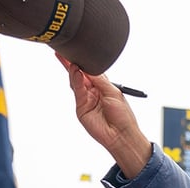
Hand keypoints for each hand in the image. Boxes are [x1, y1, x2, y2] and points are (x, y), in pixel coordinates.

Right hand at [56, 54, 150, 178]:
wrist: (121, 134)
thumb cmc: (123, 116)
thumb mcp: (114, 92)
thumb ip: (100, 80)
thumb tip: (88, 67)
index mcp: (104, 87)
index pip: (91, 71)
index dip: (84, 62)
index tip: (77, 51)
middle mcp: (94, 92)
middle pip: (80, 74)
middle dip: (72, 63)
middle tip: (66, 52)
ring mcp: (86, 100)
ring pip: (76, 82)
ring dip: (73, 71)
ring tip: (72, 62)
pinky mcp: (81, 108)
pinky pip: (77, 91)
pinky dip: (76, 81)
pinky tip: (75, 73)